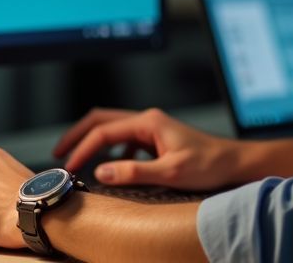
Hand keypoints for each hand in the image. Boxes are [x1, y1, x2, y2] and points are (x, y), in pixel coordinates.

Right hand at [53, 107, 241, 190]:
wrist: (234, 163)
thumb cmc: (209, 165)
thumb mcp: (170, 172)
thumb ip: (133, 172)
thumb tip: (100, 172)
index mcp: (148, 122)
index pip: (103, 131)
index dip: (82, 149)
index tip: (68, 167)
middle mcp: (148, 120)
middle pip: (102, 120)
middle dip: (78, 135)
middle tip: (59, 154)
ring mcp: (152, 128)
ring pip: (113, 128)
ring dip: (93, 142)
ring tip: (77, 160)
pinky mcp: (157, 139)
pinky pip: (125, 140)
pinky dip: (111, 151)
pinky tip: (111, 168)